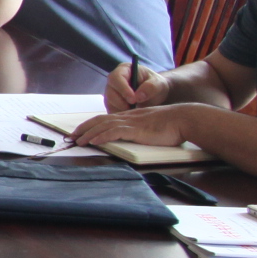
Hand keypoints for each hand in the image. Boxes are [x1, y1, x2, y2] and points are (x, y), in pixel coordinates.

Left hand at [70, 105, 195, 148]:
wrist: (184, 119)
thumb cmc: (171, 125)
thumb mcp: (151, 126)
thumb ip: (139, 130)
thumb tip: (131, 137)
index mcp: (130, 116)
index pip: (105, 118)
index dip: (91, 124)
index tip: (81, 131)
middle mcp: (128, 117)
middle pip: (100, 120)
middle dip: (84, 128)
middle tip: (72, 136)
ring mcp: (131, 122)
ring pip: (104, 126)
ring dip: (89, 134)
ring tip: (78, 141)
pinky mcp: (136, 129)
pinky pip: (114, 132)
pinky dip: (102, 136)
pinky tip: (94, 141)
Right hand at [103, 61, 164, 111]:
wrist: (156, 94)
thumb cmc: (156, 85)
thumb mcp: (158, 83)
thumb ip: (150, 87)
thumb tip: (138, 96)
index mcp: (124, 70)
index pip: (116, 78)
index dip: (123, 89)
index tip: (133, 100)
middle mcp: (114, 81)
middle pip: (110, 91)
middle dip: (120, 102)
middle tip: (133, 108)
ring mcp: (111, 93)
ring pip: (109, 103)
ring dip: (121, 109)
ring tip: (134, 112)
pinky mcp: (112, 104)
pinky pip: (111, 111)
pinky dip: (120, 115)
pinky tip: (130, 116)